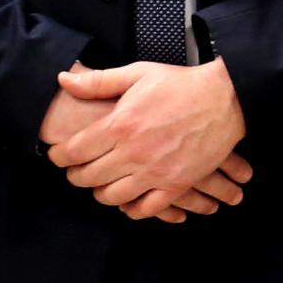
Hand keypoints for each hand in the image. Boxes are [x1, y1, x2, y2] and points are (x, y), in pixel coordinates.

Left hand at [48, 59, 247, 215]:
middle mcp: (133, 152)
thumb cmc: (181, 84)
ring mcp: (155, 171)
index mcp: (120, 125)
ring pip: (112, 197)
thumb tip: (64, 80)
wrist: (225, 99)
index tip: (57, 155)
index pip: (73, 151)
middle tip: (76, 171)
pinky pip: (146, 209)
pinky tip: (129, 201)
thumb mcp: (138, 73)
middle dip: (76, 176)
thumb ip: (99, 81)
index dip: (59, 156)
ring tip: (101, 185)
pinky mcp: (176, 184)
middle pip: (88, 177)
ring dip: (101, 193)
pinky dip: (133, 209)